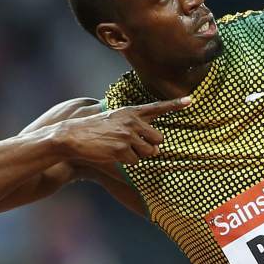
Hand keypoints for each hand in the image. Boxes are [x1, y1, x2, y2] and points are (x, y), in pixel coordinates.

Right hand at [54, 96, 192, 164]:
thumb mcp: (115, 119)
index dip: (175, 105)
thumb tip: (156, 147)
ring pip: (149, 152)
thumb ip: (135, 127)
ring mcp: (127, 134)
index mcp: (132, 112)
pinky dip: (127, 163)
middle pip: (159, 139)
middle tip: (135, 146)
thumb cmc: (95, 130)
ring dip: (139, 156)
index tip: (191, 100)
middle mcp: (132, 121)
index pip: (158, 108)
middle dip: (152, 146)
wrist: (72, 135)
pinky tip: (114, 155)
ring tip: (121, 149)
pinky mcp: (121, 148)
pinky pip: (136, 161)